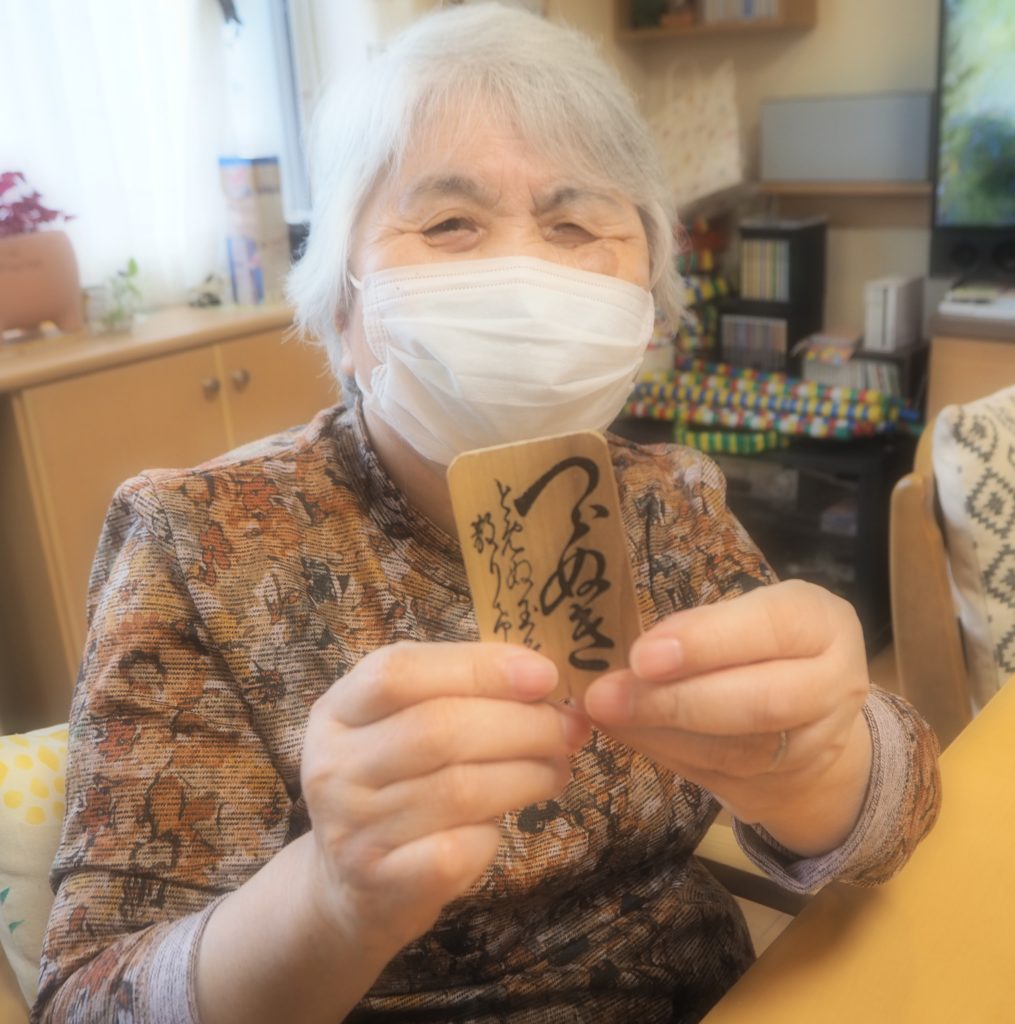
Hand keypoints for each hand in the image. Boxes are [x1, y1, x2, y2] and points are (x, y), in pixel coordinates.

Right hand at [300, 641, 590, 955]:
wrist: (350, 886)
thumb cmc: (397, 784)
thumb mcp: (405, 723)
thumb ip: (460, 693)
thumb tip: (544, 680)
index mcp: (339, 709)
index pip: (400, 671)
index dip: (478, 667)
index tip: (544, 674)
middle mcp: (334, 765)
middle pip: (438, 728)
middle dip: (522, 723)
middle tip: (568, 728)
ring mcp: (352, 827)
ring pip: (459, 789)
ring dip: (528, 773)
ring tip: (558, 767)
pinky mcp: (381, 882)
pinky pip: (458, 849)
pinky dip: (497, 830)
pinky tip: (512, 817)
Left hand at [582, 580, 872, 855]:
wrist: (809, 715)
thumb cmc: (760, 643)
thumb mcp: (744, 613)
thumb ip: (700, 626)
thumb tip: (628, 650)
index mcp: (823, 623)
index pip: (772, 627)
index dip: (707, 641)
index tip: (644, 654)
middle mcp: (833, 685)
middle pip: (761, 701)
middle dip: (676, 699)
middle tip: (607, 695)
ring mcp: (813, 746)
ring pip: (737, 750)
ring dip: (660, 732)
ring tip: (606, 712)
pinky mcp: (780, 787)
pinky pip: (716, 776)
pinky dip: (663, 752)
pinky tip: (625, 732)